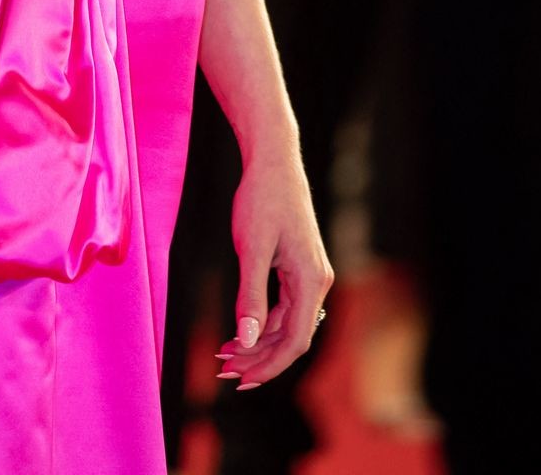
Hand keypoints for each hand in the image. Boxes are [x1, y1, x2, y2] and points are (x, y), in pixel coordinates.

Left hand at [216, 146, 333, 390]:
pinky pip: (283, 307)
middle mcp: (317, 282)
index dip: (269, 366)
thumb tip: (248, 340)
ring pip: (286, 324)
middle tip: (223, 370)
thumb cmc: (262, 198)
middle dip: (258, 358)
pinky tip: (239, 330)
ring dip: (257, 342)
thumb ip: (251, 297)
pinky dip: (261, 321)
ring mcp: (309, 276)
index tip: (242, 380)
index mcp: (311, 281)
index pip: (296, 341)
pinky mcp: (298, 268)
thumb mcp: (251, 248)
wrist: (273, 160)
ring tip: (224, 355)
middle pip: (291, 337)